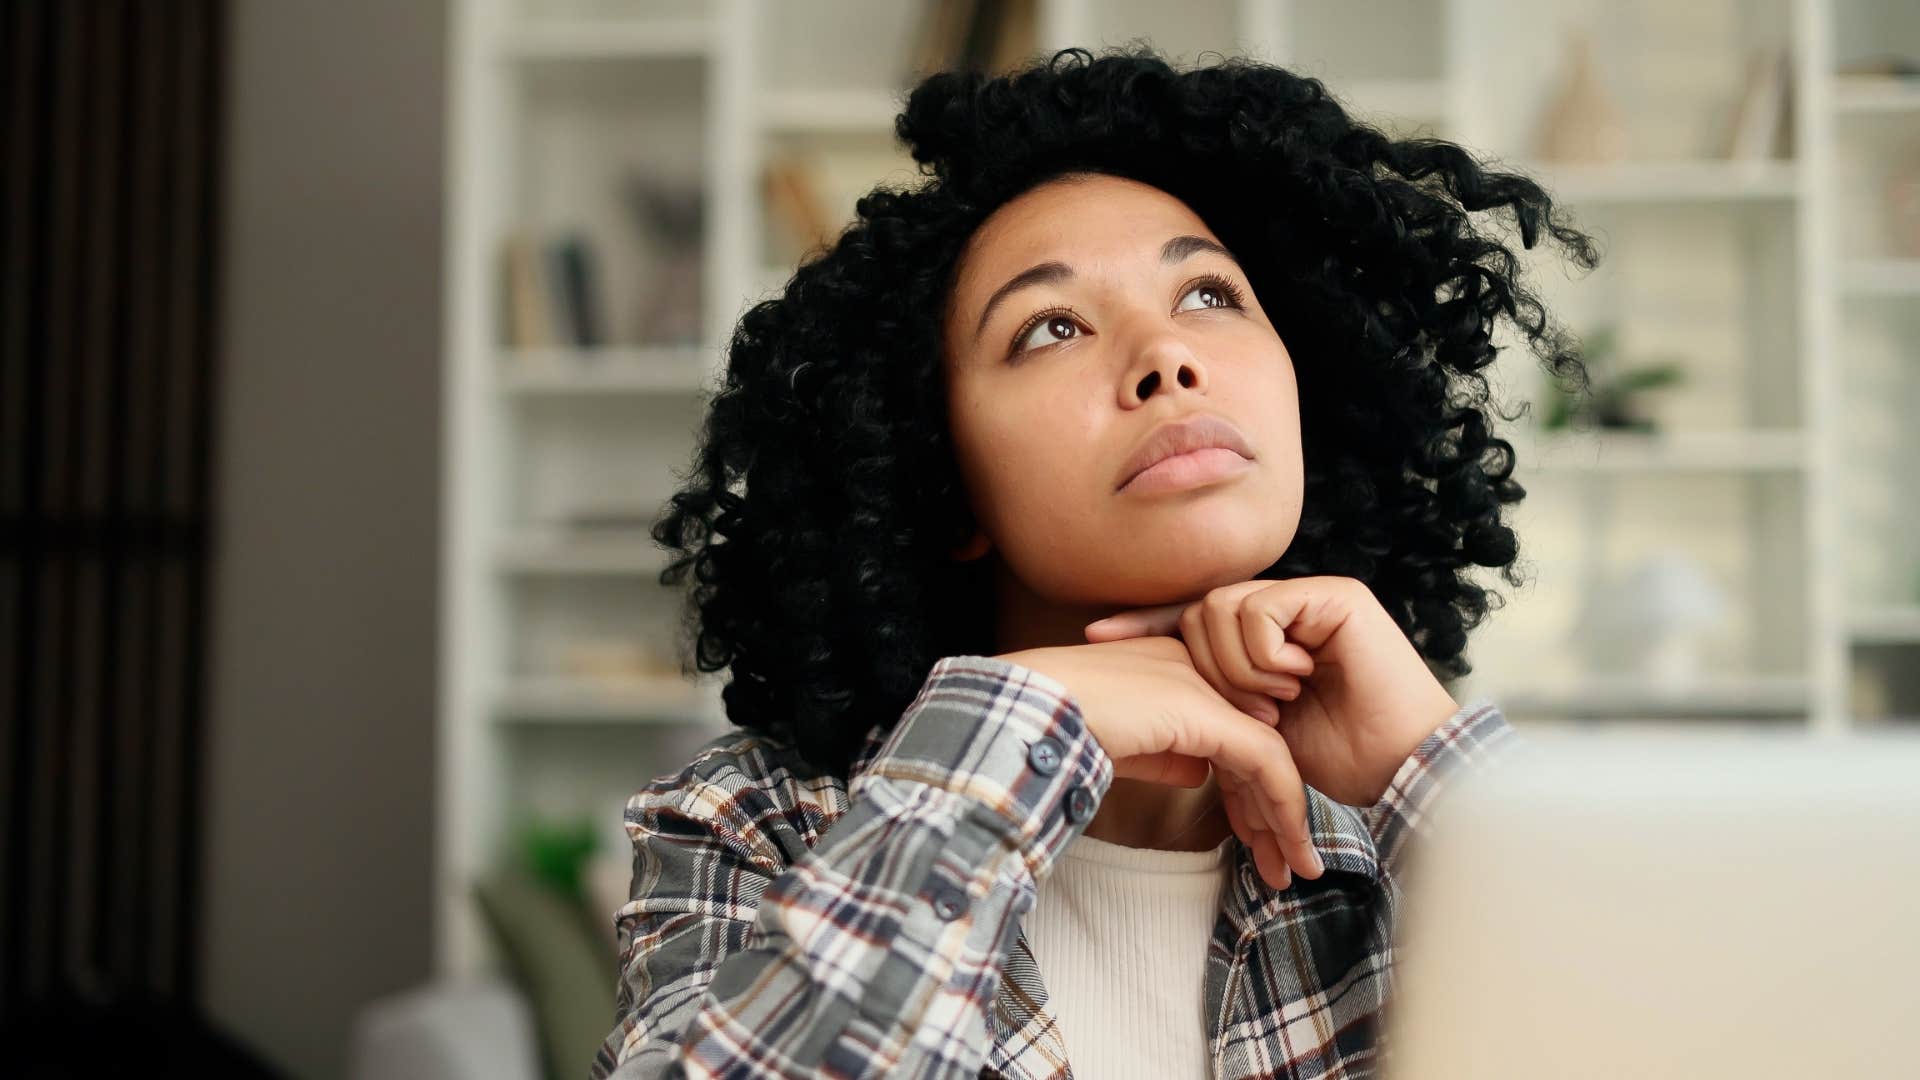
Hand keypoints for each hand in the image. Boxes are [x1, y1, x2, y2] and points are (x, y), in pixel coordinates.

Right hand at [996, 636, 1323, 888]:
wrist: (1028, 710)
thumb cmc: (1054, 727)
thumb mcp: (1120, 742)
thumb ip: (1162, 752)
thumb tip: (1197, 770)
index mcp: (1175, 667)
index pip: (1231, 729)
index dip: (1248, 788)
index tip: (1256, 838)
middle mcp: (1198, 668)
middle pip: (1255, 742)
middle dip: (1274, 809)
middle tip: (1289, 863)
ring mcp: (1204, 685)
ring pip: (1269, 754)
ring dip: (1287, 817)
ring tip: (1296, 868)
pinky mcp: (1205, 710)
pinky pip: (1263, 760)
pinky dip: (1283, 806)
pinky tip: (1287, 845)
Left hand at [1084, 576, 1460, 809]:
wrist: (1396, 767)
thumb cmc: (1334, 758)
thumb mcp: (1250, 730)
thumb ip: (1209, 700)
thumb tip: (1148, 692)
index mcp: (1261, 639)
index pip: (1189, 617)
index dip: (1145, 624)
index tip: (1097, 637)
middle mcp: (1283, 610)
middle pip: (1199, 612)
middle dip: (1209, 669)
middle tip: (1250, 713)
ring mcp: (1308, 599)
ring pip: (1222, 607)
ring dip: (1238, 668)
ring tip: (1277, 702)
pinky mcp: (1333, 597)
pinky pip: (1260, 609)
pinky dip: (1265, 654)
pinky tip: (1297, 679)